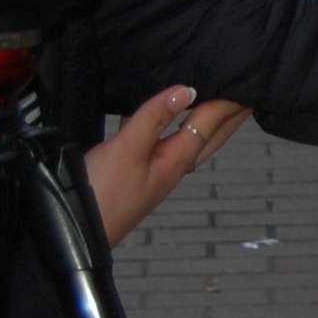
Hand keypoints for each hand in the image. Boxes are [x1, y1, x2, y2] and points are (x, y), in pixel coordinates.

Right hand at [85, 87, 250, 246]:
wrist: (71, 236)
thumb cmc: (99, 197)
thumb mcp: (126, 150)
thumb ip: (154, 118)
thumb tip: (187, 90)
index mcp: (175, 162)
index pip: (210, 125)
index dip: (227, 102)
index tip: (246, 82)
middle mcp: (170, 167)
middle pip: (208, 135)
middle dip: (228, 114)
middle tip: (246, 94)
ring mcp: (151, 171)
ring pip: (183, 137)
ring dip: (199, 117)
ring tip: (212, 99)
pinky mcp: (131, 171)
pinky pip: (156, 140)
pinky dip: (163, 123)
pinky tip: (154, 113)